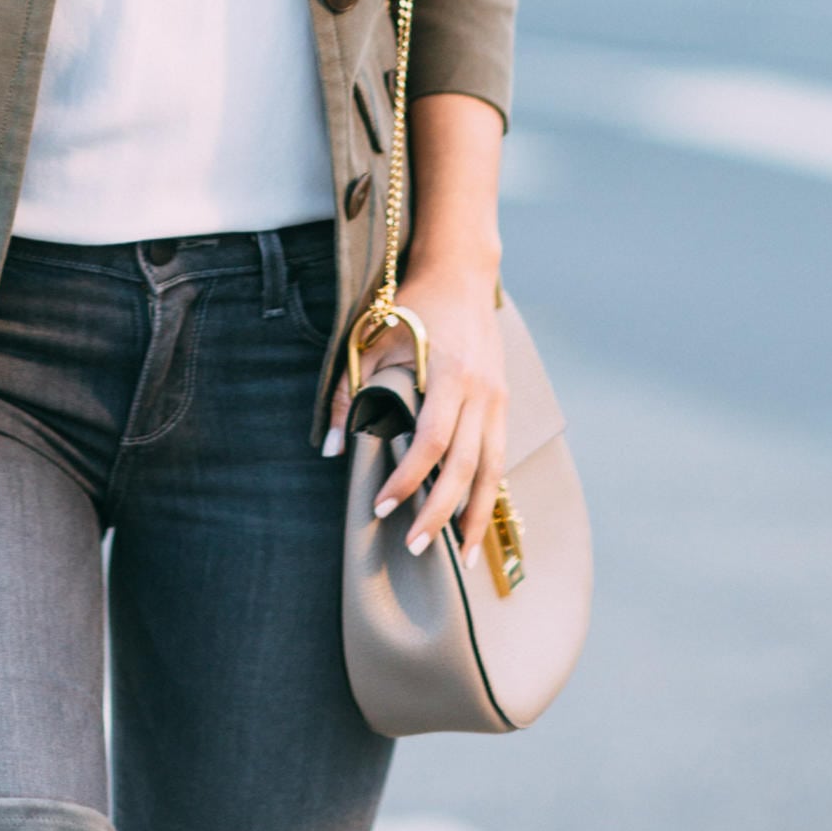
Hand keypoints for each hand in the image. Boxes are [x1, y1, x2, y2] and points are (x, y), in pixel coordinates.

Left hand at [323, 262, 508, 570]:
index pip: (432, 441)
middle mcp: (482, 391)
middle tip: (417, 548)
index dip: (409, 479)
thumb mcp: (373, 340)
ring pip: (493, 469)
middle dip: (441, 511)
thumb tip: (328, 448)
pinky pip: (499, 457)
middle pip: (466, 466)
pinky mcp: (503, 403)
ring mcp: (497, 398)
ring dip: (478, 515)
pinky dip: (490, 492)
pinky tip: (478, 520)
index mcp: (451, 374)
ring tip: (464, 557)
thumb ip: (349, 392)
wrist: (461, 273)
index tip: (382, 507)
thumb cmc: (412, 306)